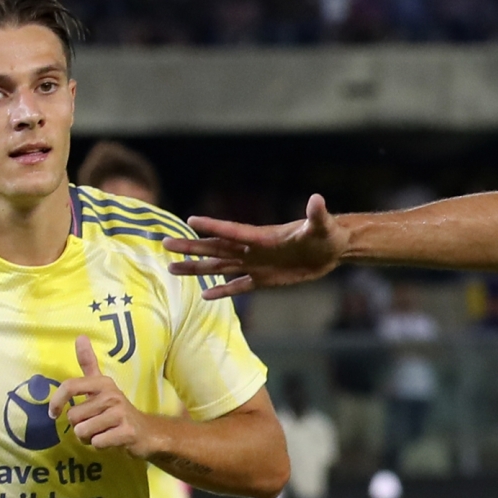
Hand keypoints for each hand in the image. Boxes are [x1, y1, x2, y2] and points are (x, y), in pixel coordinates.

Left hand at [50, 336, 155, 454]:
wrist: (147, 432)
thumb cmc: (118, 410)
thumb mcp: (103, 386)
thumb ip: (89, 363)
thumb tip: (80, 336)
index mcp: (103, 383)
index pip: (70, 386)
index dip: (57, 401)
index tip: (54, 413)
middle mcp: (112, 395)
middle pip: (73, 416)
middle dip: (80, 426)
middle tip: (95, 425)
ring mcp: (120, 414)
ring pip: (83, 431)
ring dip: (89, 437)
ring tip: (103, 432)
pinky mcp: (126, 432)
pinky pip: (96, 442)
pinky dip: (100, 445)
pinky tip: (111, 440)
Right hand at [167, 193, 344, 298]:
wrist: (332, 249)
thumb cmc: (327, 233)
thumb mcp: (322, 225)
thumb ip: (316, 215)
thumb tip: (317, 200)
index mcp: (263, 236)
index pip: (233, 231)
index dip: (213, 227)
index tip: (189, 221)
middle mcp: (254, 250)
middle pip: (216, 248)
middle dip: (191, 247)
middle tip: (165, 245)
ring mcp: (256, 265)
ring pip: (220, 267)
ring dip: (197, 268)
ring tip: (172, 268)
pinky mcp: (264, 280)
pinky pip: (239, 286)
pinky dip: (223, 291)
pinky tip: (204, 296)